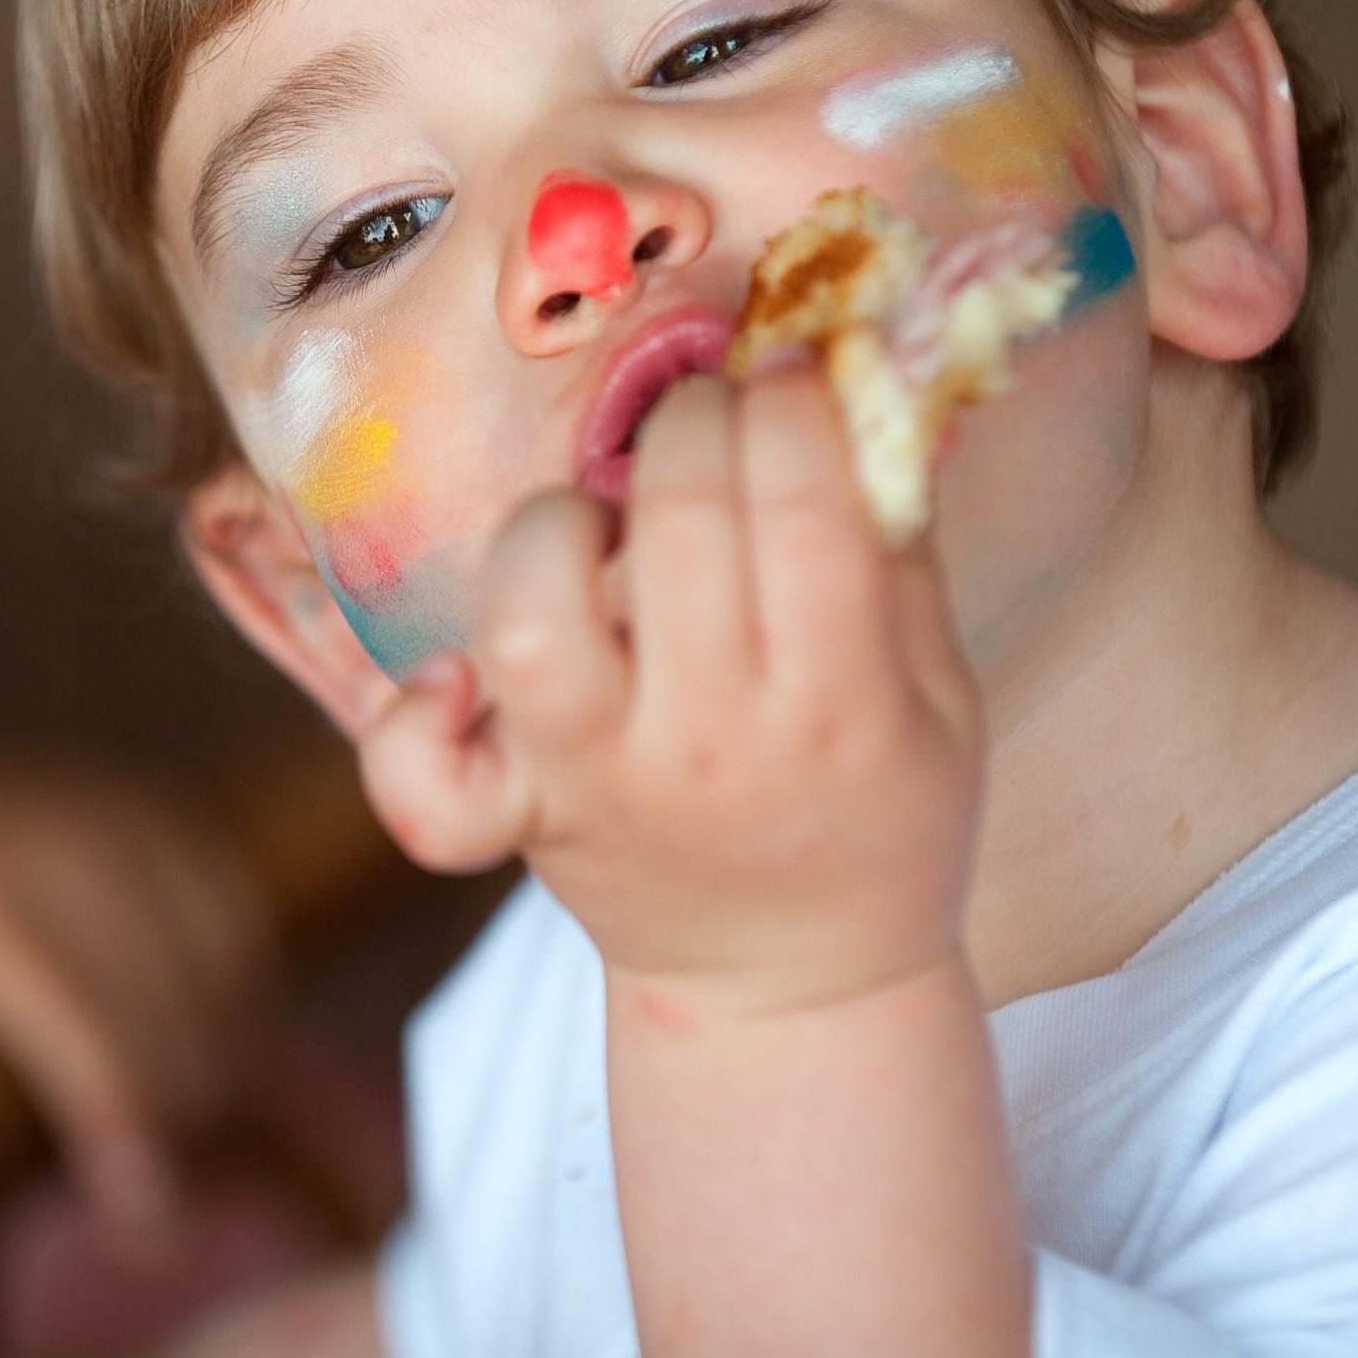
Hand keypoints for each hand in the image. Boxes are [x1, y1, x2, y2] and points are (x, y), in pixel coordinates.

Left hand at [0, 760, 272, 1231]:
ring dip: (223, 1068)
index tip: (142, 1210)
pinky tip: (215, 1072)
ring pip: (222, 965)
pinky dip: (244, 1004)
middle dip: (183, 1120)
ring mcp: (132, 820)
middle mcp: (67, 844)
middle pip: (166, 1004)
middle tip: (159, 1228)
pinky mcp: (176, 817)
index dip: (119, 1110)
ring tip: (188, 1159)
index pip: (74, 1016)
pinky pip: (244, 926)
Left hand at [355, 367, 983, 1022]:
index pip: (804, 507)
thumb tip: (852, 380)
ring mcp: (599, 782)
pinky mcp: (519, 818)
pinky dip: (416, 724)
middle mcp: (710, 741)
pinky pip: (426, 781)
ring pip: (532, 622)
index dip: (791, 404)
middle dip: (693, 422)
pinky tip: (464, 677)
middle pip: (678, 524)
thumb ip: (898, 546)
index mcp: (838, 703)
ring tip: (602, 528)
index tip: (790, 370)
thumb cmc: (879, 814)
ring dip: (559, 530)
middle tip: (709, 418)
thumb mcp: (940, 693)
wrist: (793, 987)